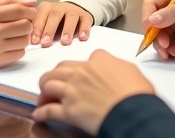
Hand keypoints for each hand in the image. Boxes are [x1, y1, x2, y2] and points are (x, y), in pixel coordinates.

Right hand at [0, 0, 37, 70]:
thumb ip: (10, 2)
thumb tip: (32, 2)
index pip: (20, 11)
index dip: (31, 12)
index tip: (31, 14)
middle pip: (26, 26)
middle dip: (29, 25)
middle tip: (23, 26)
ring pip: (24, 41)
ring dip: (23, 38)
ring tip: (14, 37)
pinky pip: (19, 54)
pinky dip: (18, 50)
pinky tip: (8, 47)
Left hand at [31, 1, 94, 46]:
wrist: (72, 10)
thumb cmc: (53, 21)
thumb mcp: (43, 20)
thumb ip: (35, 27)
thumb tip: (26, 40)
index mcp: (46, 7)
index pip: (40, 16)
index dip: (37, 28)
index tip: (34, 42)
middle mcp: (60, 7)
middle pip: (54, 15)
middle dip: (49, 29)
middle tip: (46, 43)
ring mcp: (73, 11)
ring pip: (71, 18)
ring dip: (67, 30)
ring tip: (64, 42)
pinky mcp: (85, 16)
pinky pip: (85, 21)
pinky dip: (84, 29)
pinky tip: (82, 38)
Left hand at [32, 50, 153, 134]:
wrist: (133, 111)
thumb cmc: (137, 93)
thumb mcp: (131, 70)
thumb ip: (117, 66)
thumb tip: (114, 70)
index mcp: (99, 60)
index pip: (85, 58)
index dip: (82, 67)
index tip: (82, 74)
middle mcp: (81, 72)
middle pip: (59, 69)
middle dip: (55, 75)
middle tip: (55, 83)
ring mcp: (72, 91)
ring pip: (48, 84)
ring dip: (44, 91)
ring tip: (44, 98)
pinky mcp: (68, 111)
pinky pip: (48, 110)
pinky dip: (41, 113)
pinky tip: (38, 115)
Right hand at [142, 0, 174, 59]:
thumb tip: (153, 18)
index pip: (153, 3)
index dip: (149, 17)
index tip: (151, 30)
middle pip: (155, 23)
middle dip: (157, 37)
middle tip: (166, 47)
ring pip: (161, 37)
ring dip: (165, 47)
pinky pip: (171, 47)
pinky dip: (173, 52)